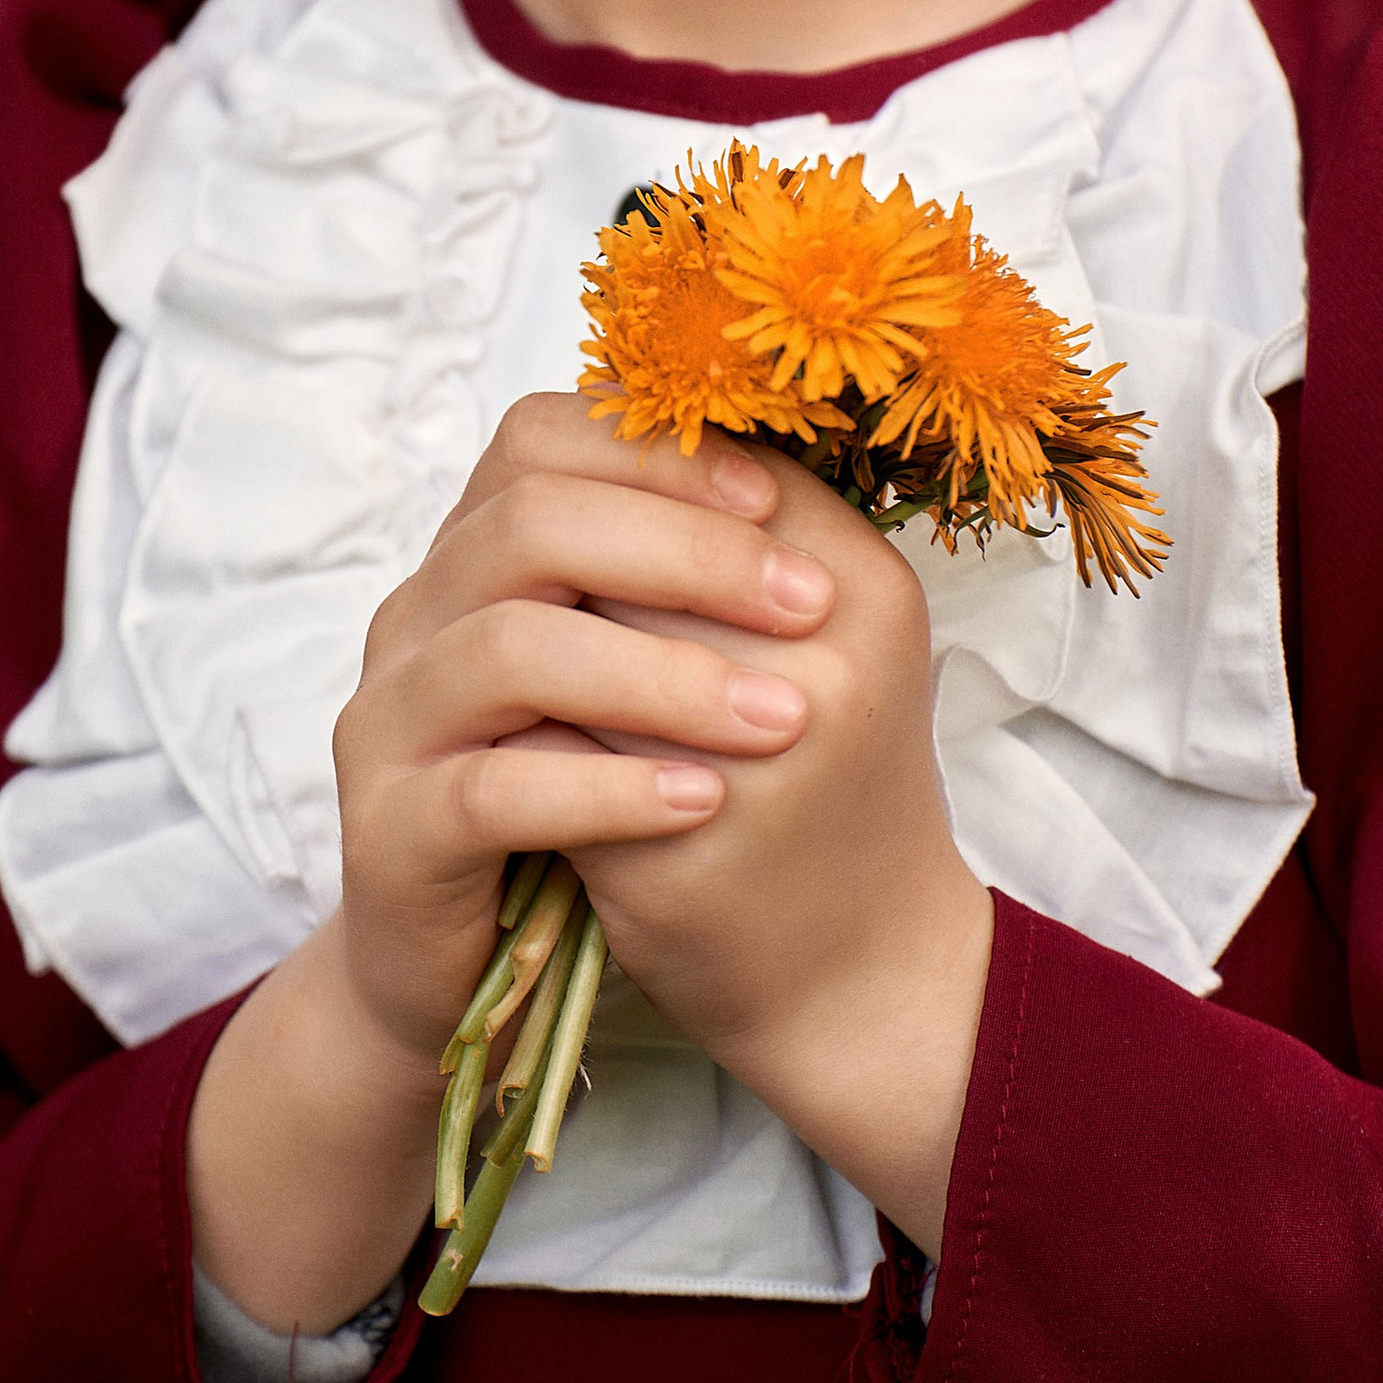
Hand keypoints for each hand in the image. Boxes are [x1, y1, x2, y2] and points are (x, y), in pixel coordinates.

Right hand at [187, 390, 831, 1330]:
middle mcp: (419, 614)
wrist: (486, 976)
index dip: (659, 458)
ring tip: (780, 719)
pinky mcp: (391, 831)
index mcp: (479, 552)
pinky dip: (606, 788)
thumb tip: (782, 478)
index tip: (773, 507)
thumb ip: (682, 580)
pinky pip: (491, 789)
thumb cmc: (597, 803)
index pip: (542, 437)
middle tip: (808, 605)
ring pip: (506, 647)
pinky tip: (699, 799)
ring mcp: (392, 720)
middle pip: (529, 521)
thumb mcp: (649, 671)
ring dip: (659, 675)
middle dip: (684, 551)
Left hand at [571, 443, 994, 1256]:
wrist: (862, 970)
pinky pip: (558, 758)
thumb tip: (590, 412)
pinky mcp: (680, 850)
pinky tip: (521, 755)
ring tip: (519, 672)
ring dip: (533, 654)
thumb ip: (731, 530)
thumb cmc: (828, 776)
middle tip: (529, 592)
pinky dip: (527, 747)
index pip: (698, 469)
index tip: (577, 507)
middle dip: (561, 569)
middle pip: (622, 551)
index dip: (619, 483)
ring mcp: (757, 758)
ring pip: (576, 646)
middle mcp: (825, 659)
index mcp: (863, 582)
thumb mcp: (820, 631)